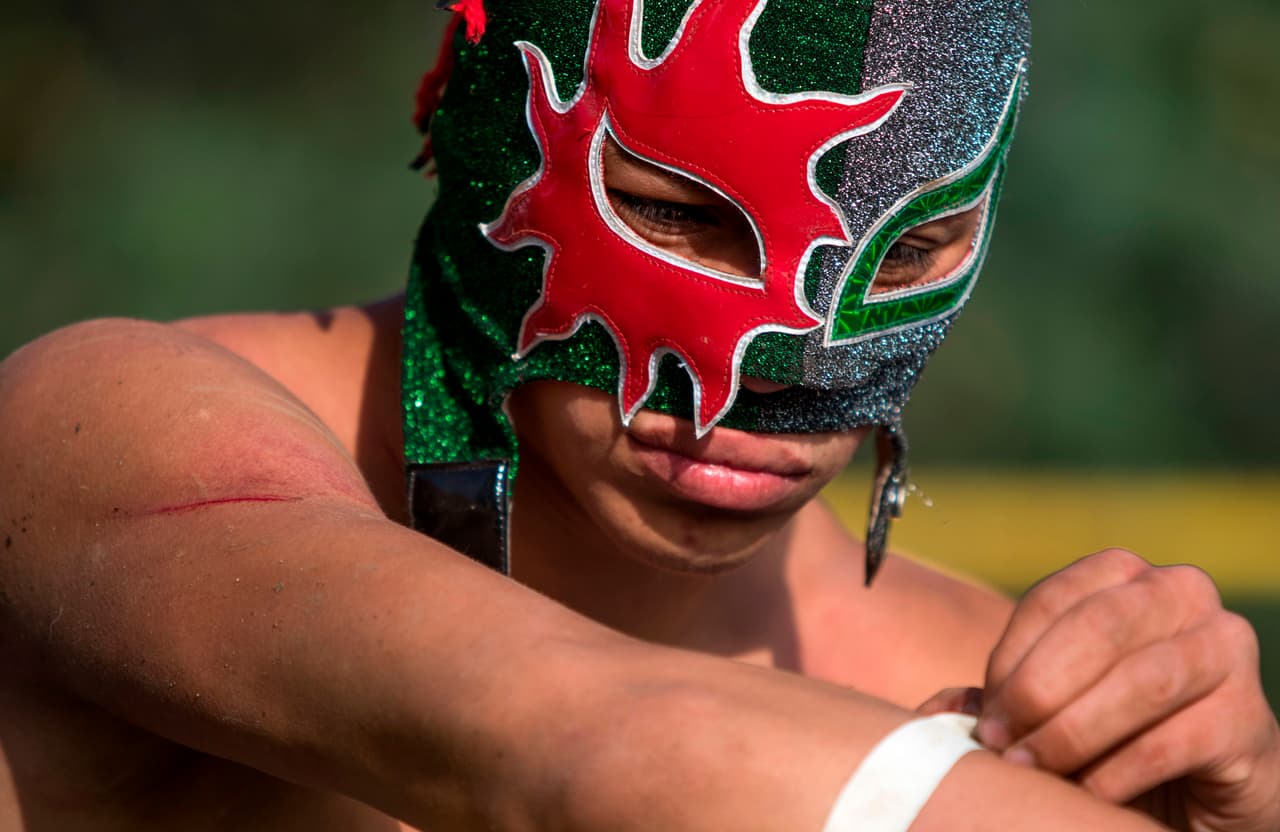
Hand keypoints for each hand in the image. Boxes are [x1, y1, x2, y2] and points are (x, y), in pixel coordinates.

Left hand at [970, 549, 1279, 831]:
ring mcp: (1226, 649)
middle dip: (1037, 690)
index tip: (984, 719)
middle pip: (1097, 628)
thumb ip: (1000, 697)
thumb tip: (938, 713)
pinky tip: (1085, 793)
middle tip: (999, 744)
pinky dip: (1115, 772)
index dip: (1010, 660)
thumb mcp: (1052, 704)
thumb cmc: (1113, 732)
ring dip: (1071, 732)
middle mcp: (1182, 593)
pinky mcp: (1249, 718)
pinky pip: (1171, 742)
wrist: (1203, 786)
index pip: (1053, 600)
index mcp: (1124, 575)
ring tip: (1030, 769)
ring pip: (1140, 683)